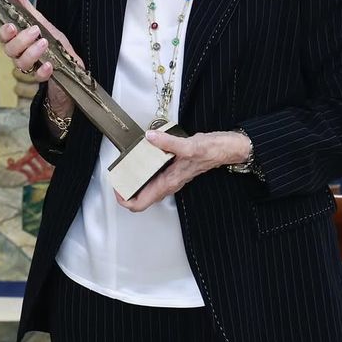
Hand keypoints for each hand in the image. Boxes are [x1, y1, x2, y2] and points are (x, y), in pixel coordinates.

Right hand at [0, 0, 74, 118]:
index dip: (4, 31)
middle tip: (35, 30)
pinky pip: (38, 77)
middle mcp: (20, 54)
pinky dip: (43, 71)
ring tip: (44, 43)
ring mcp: (31, 67)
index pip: (3, 36)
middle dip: (20, 40)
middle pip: (10, 50)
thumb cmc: (52, 42)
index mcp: (18, 39)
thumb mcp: (41, 21)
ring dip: (32, 52)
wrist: (71, 66)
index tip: (12, 25)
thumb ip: (24, 5)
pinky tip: (49, 64)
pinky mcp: (43, 78)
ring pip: (21, 64)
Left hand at [115, 129, 252, 211]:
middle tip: (115, 177)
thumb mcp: (190, 146)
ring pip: (146, 186)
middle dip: (125, 190)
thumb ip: (169, 143)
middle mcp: (169, 182)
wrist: (227, 148)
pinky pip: (153, 174)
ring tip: (122, 168)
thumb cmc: (212, 150)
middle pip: (141, 197)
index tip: (115, 189)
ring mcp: (171, 176)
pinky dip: (142, 169)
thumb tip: (150, 138)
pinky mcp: (173, 168)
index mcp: (170, 182)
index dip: (125, 200)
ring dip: (133, 181)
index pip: (142, 203)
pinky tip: (139, 156)